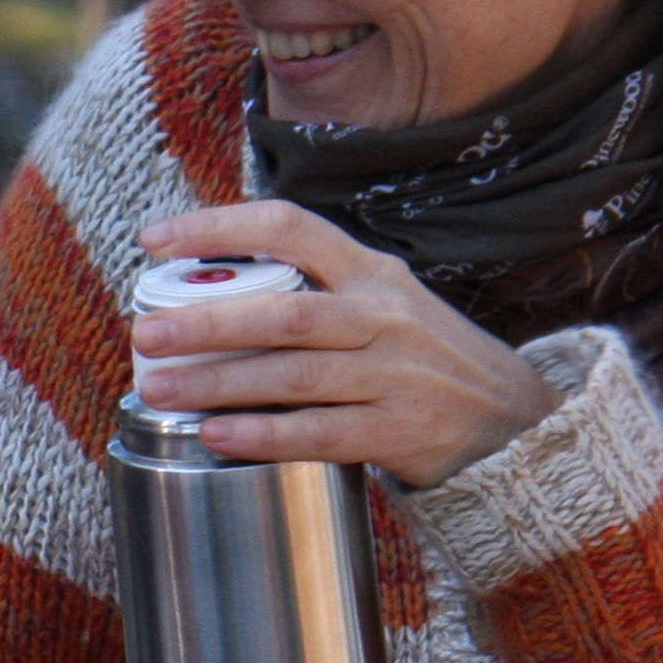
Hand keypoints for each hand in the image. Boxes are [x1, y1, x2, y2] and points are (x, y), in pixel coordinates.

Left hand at [129, 200, 560, 487]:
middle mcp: (384, 318)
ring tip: (157, 388)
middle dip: (207, 322)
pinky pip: (321, 433)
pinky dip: (264, 435)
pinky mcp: (402, 432)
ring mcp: (396, 377)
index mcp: (371, 273)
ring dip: (219, 382)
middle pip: (285, 312)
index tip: (156, 238)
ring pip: (294, 375)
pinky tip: (216, 434)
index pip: (290, 228)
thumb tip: (206, 288)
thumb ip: (313, 289)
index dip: (220, 227)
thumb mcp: (383, 301)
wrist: (517, 419)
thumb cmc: (421, 356)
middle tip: (144, 332)